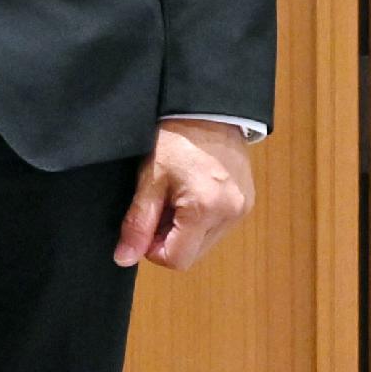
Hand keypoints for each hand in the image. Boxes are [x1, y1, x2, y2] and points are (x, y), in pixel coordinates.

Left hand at [116, 119, 255, 270]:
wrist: (206, 112)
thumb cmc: (174, 140)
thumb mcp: (148, 180)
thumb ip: (136, 223)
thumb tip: (124, 258)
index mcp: (205, 210)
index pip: (176, 260)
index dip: (152, 249)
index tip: (143, 225)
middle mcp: (230, 215)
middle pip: (192, 255)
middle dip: (168, 239)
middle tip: (158, 206)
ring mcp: (242, 210)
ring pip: (204, 243)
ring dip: (184, 230)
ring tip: (175, 196)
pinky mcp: (246, 204)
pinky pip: (217, 228)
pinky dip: (199, 220)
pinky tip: (190, 194)